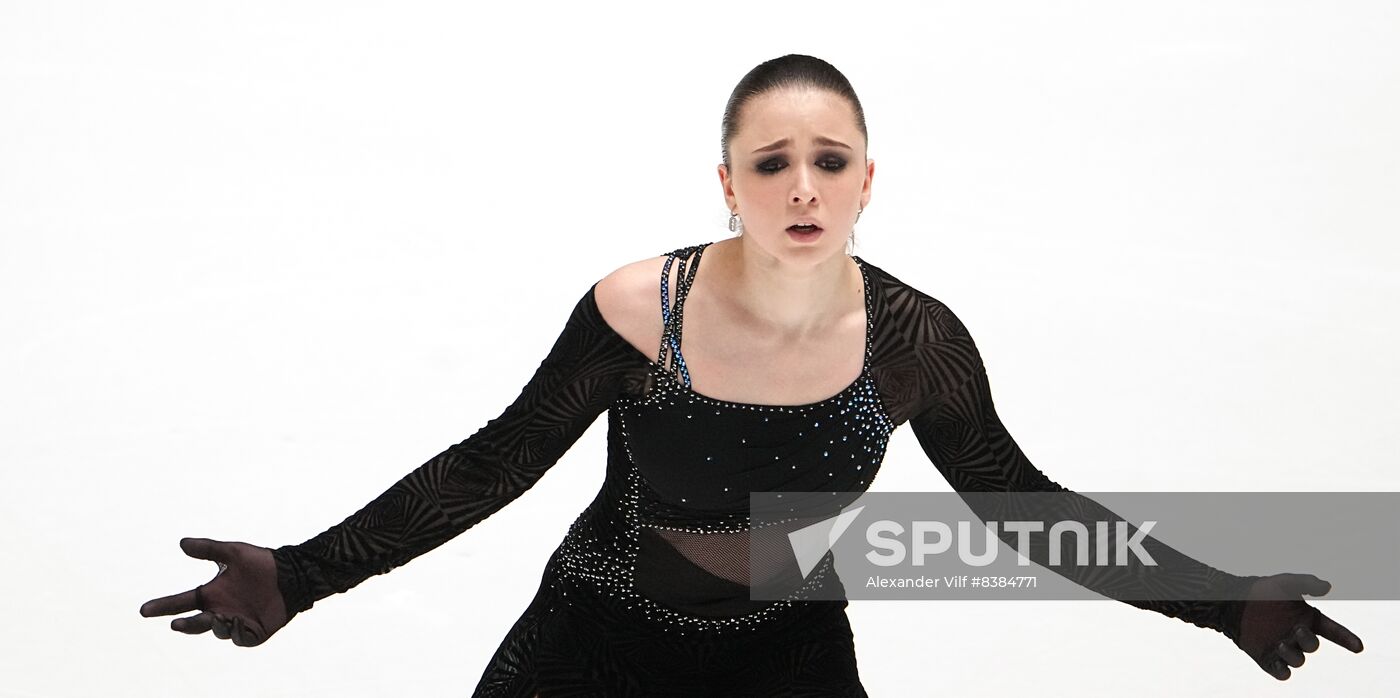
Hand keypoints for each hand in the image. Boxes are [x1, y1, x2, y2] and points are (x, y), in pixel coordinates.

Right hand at [140, 537, 289, 646]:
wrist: (292, 574)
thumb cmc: (262, 563)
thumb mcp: (233, 553)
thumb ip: (208, 549)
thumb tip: (182, 542)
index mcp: (211, 594)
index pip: (181, 603)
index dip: (163, 607)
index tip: (144, 610)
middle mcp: (219, 611)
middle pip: (195, 623)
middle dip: (185, 625)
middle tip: (177, 623)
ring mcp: (236, 623)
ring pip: (217, 631)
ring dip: (215, 625)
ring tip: (220, 617)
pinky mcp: (253, 633)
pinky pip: (239, 638)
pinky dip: (236, 632)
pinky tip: (238, 622)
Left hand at [1235, 573, 1363, 679]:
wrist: (1231, 601)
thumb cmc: (1260, 590)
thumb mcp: (1285, 583)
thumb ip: (1306, 582)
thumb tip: (1328, 587)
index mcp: (1307, 619)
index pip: (1333, 631)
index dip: (1346, 638)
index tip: (1358, 646)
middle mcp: (1297, 635)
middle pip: (1313, 646)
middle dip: (1309, 641)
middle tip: (1297, 630)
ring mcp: (1283, 648)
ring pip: (1298, 661)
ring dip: (1293, 655)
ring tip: (1279, 643)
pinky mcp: (1266, 658)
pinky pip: (1281, 672)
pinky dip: (1283, 672)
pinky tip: (1279, 663)